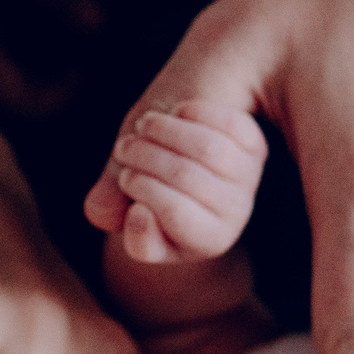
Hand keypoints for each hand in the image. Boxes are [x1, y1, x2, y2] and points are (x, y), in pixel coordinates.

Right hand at [84, 100, 266, 264]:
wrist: (188, 165)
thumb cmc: (152, 190)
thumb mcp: (131, 207)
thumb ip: (113, 210)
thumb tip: (98, 214)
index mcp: (206, 241)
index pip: (174, 213)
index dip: (143, 189)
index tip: (124, 178)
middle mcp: (235, 214)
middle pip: (186, 176)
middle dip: (145, 155)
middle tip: (123, 147)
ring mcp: (248, 179)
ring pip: (207, 149)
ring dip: (165, 129)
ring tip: (143, 126)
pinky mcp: (255, 145)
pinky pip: (227, 124)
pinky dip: (194, 112)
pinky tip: (176, 112)